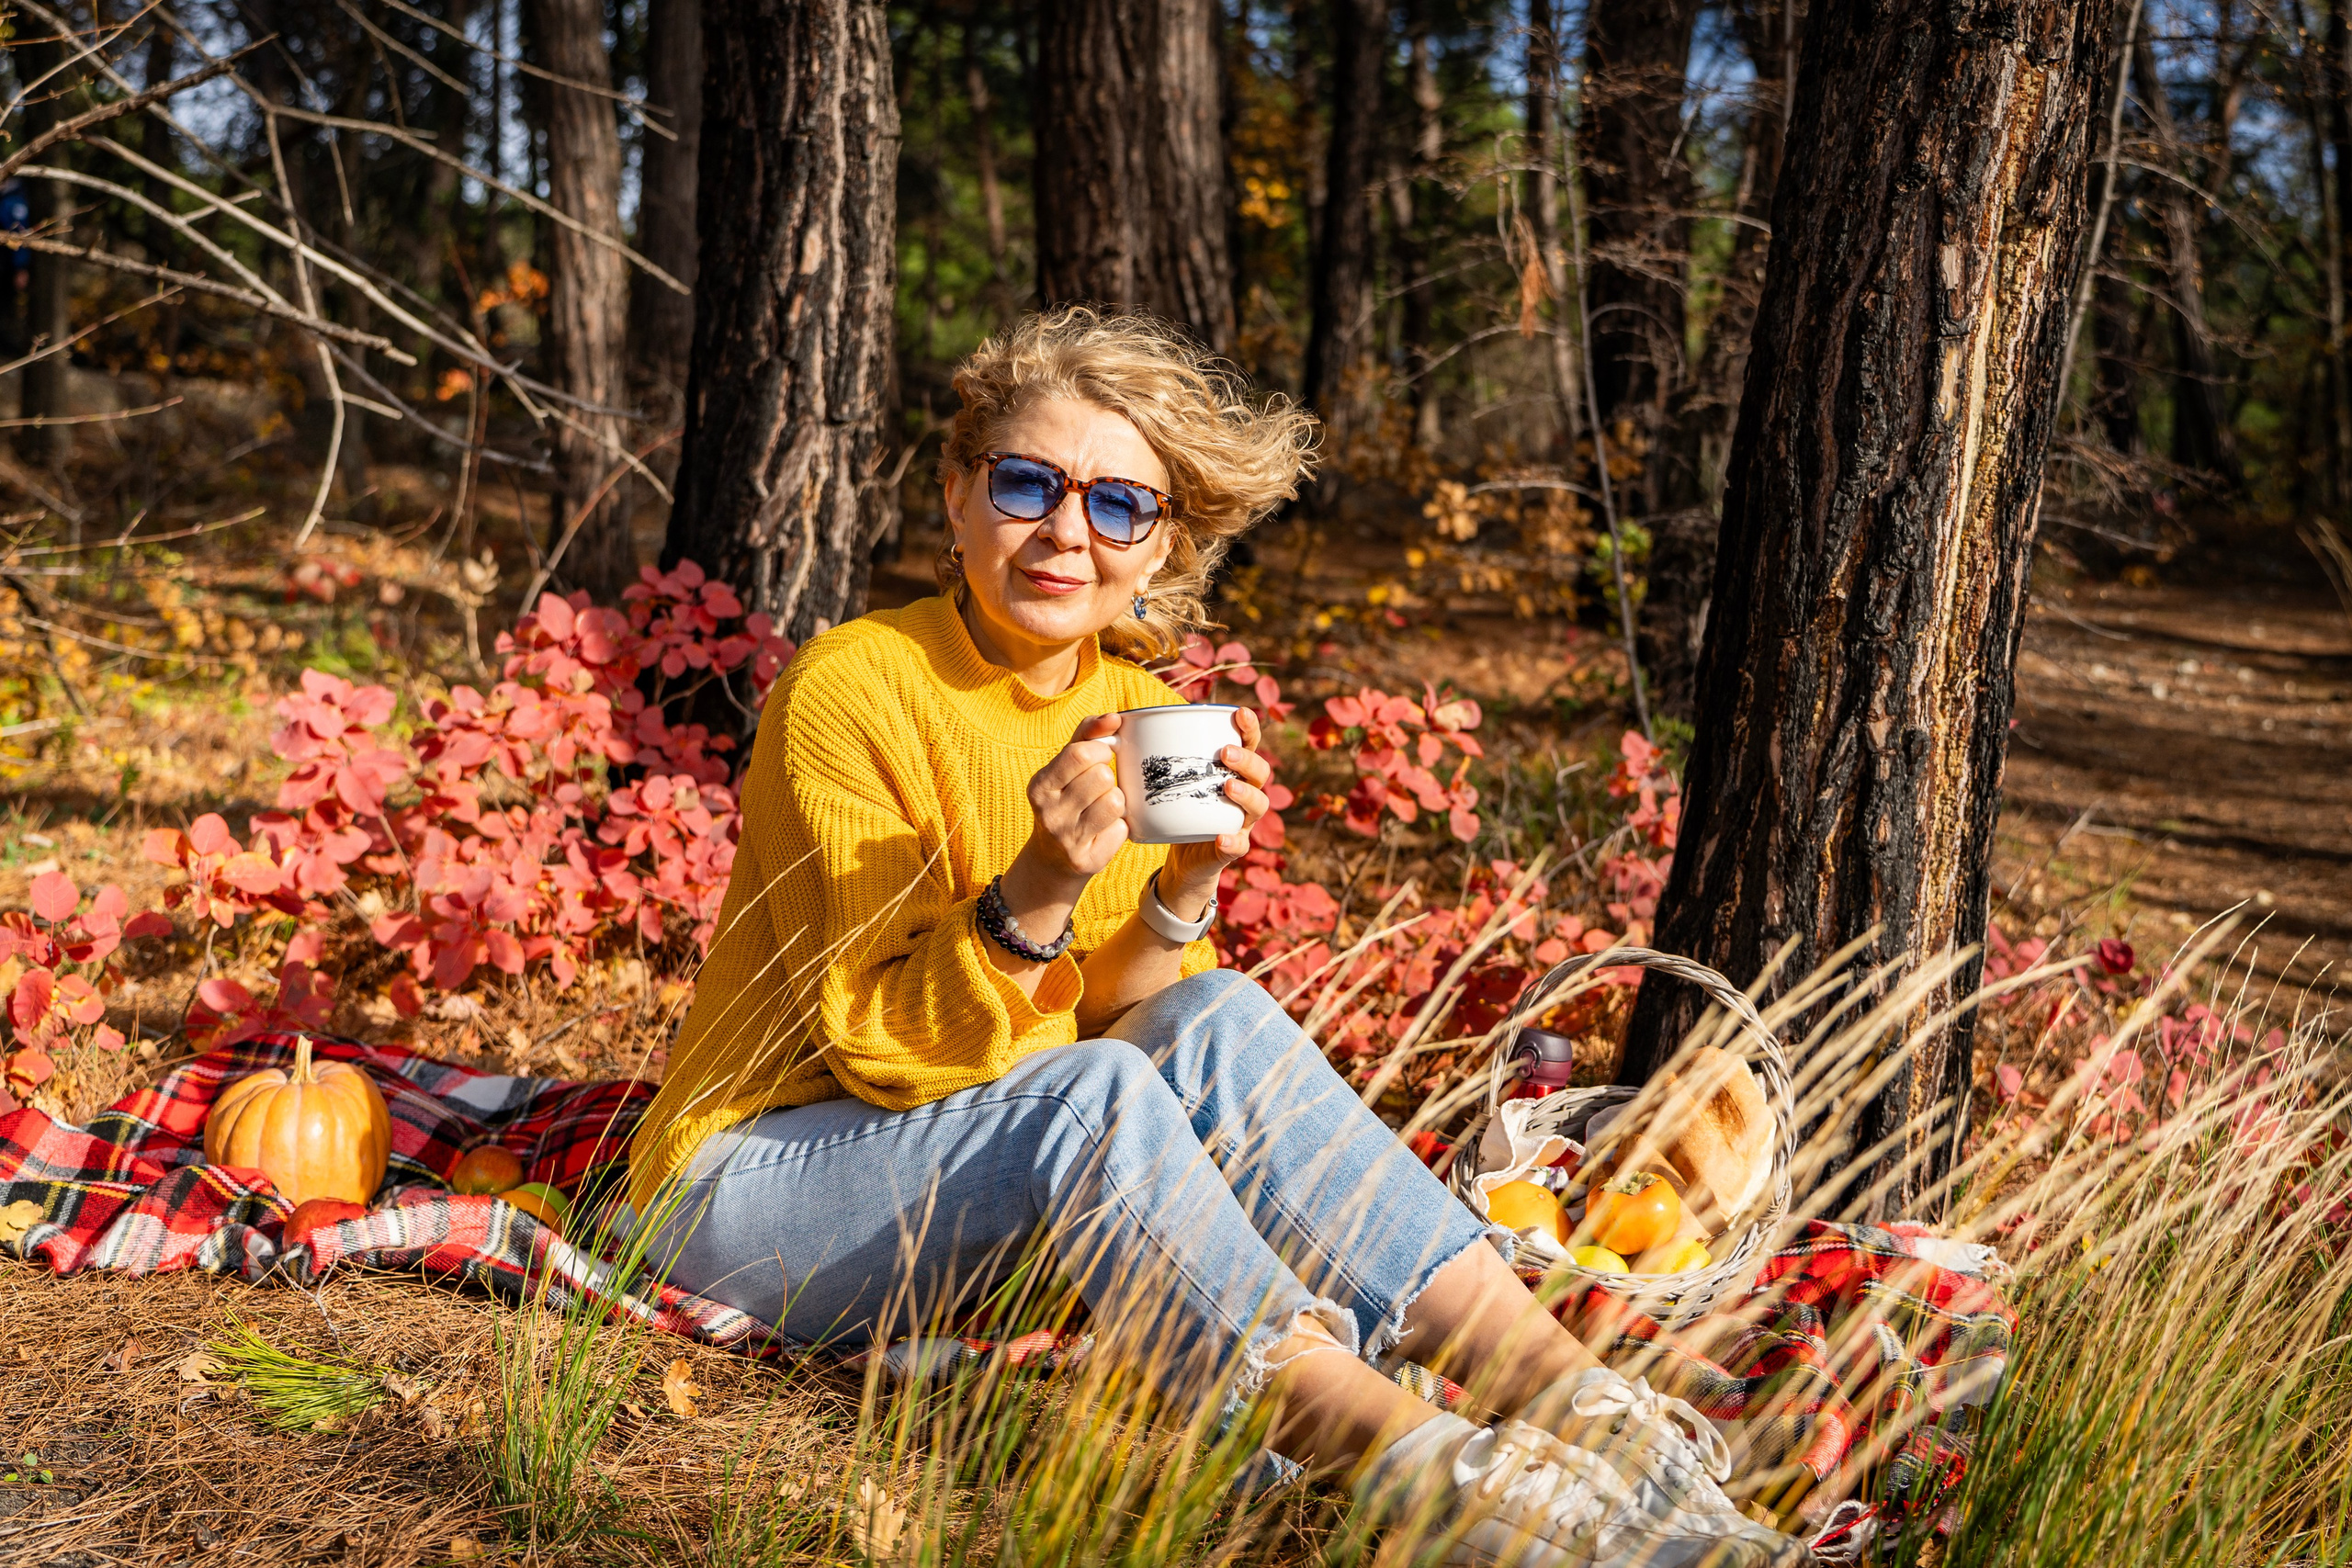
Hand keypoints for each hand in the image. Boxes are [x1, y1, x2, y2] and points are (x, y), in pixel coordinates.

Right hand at [1003, 713, 1128, 918]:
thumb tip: (1114, 717)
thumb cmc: (1066, 799)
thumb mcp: (1066, 766)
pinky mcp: (1086, 860)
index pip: (1080, 753)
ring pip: (1115, 802)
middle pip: (1102, 777)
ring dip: (1116, 802)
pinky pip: (1122, 830)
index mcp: (1040, 785)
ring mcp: (1066, 839)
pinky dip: (1118, 827)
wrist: (1054, 858)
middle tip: (1098, 788)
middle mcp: (1048, 813)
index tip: (1100, 758)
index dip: (1100, 751)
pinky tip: (1102, 831)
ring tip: (1101, 809)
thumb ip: (1086, 735)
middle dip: (1108, 778)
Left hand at [1160, 706, 1272, 916]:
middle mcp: (1244, 793)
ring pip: (1259, 804)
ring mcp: (1241, 821)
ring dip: (1246, 793)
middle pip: (1260, 772)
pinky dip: (1233, 841)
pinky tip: (1222, 837)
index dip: (1249, 727)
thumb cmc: (1177, 808)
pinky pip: (1240, 845)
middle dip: (1247, 759)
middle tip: (1225, 753)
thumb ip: (1152, 755)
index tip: (1238, 713)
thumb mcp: (1168, 780)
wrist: (1182, 857)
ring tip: (1228, 788)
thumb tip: (1114, 724)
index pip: (1249, 743)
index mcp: (1232, 771)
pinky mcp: (1232, 848)